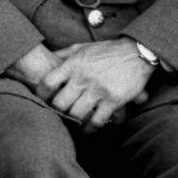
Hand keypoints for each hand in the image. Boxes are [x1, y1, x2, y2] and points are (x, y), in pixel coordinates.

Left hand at [36, 39, 153, 128]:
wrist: (136, 53)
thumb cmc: (107, 50)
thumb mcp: (81, 47)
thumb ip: (63, 54)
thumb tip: (47, 57)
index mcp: (73, 65)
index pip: (48, 83)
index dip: (41, 94)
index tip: (41, 100)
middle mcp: (83, 78)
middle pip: (60, 103)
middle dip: (56, 112)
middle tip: (57, 115)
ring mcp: (98, 90)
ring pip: (77, 114)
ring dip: (73, 122)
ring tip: (73, 124)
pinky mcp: (113, 100)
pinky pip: (98, 120)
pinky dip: (91, 128)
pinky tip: (89, 130)